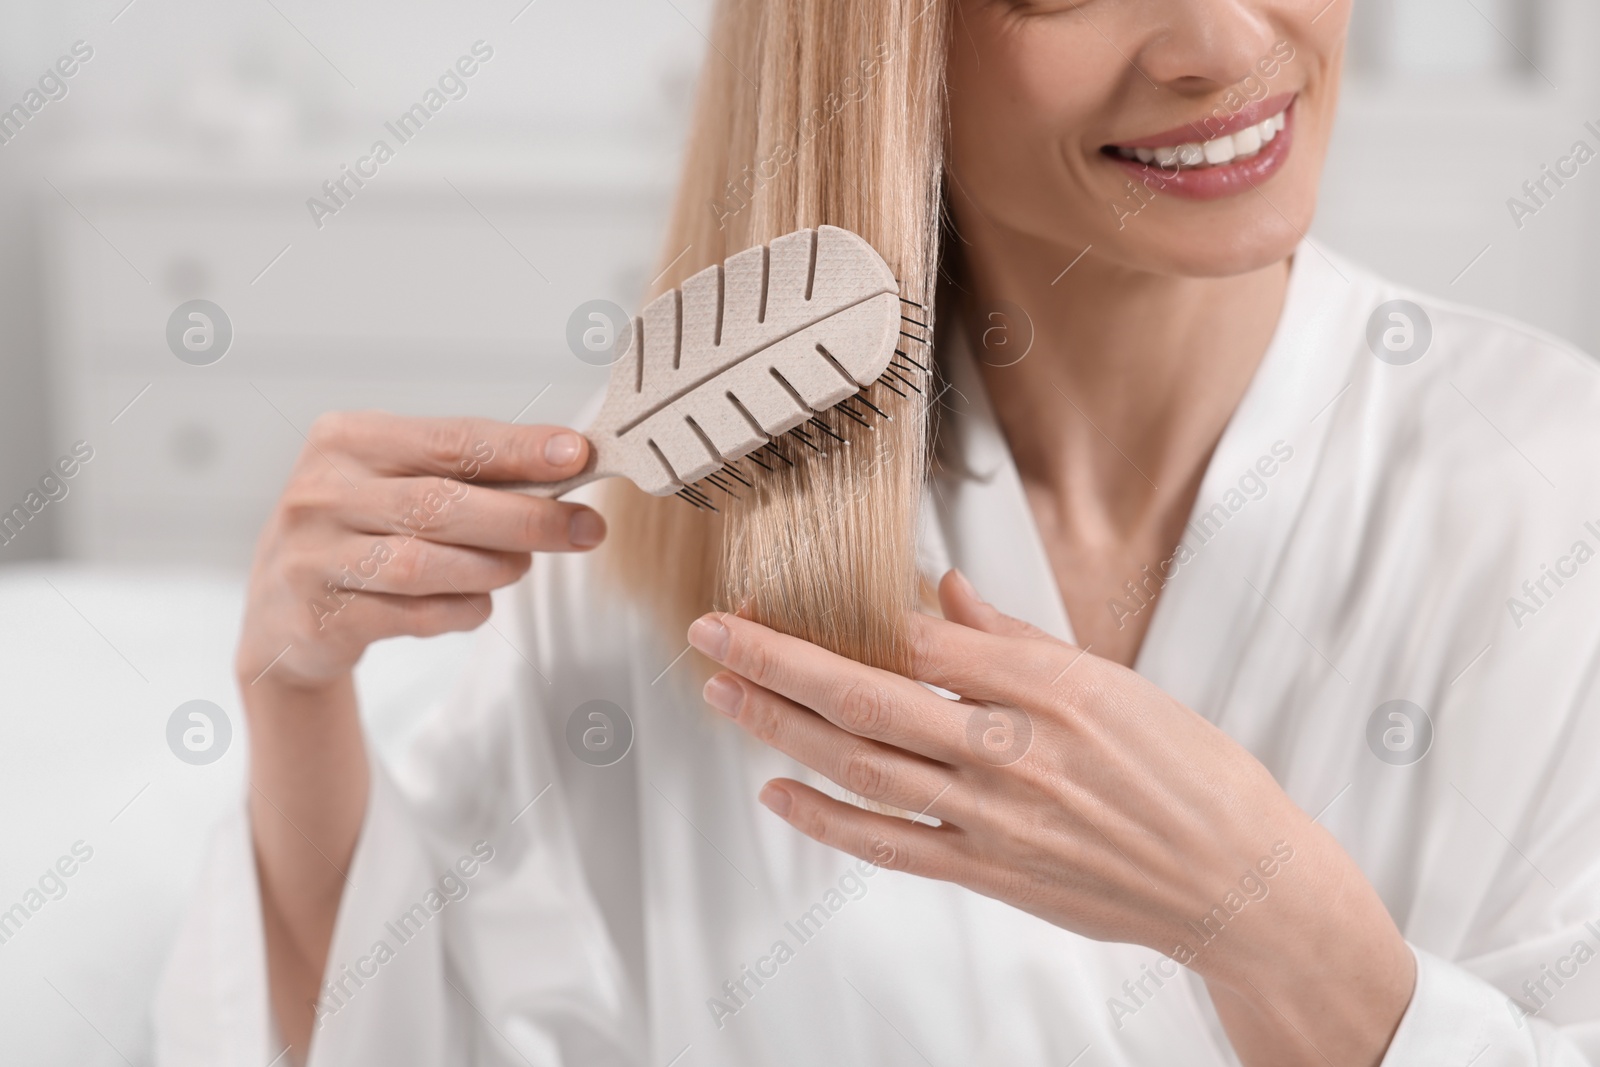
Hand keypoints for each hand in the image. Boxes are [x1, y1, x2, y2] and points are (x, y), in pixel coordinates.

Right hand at [237, 412, 604, 691]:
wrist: (283, 612)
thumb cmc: (364, 532)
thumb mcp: (400, 484)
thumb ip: (469, 475)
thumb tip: (566, 466)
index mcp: (348, 439)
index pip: (449, 440)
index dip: (518, 448)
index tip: (576, 454)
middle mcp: (322, 491)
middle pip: (441, 504)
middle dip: (525, 518)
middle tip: (584, 529)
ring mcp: (313, 554)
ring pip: (423, 564)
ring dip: (491, 568)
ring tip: (520, 567)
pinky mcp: (317, 614)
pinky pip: (411, 615)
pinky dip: (460, 610)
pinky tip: (476, 604)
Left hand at [688, 570, 1414, 1066]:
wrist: (1236, 882)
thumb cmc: (1188, 773)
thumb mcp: (1113, 681)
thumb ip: (1016, 640)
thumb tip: (940, 595)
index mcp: (1048, 686)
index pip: (915, 639)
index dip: (836, 614)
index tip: (786, 594)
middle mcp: (1011, 749)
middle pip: (866, 695)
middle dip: (776, 659)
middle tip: (712, 630)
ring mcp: (994, 817)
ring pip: (861, 766)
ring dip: (780, 727)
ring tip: (722, 692)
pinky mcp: (989, 873)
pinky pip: (889, 844)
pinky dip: (825, 819)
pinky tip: (776, 791)